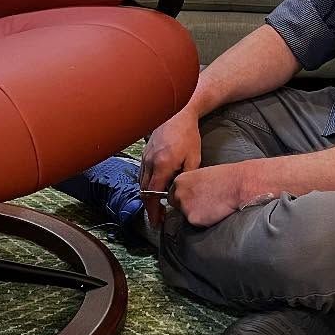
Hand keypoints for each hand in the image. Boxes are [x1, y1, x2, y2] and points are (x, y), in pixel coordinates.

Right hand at [140, 109, 201, 226]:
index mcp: (162, 165)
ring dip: (147, 196)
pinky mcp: (145, 153)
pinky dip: (146, 185)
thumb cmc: (187, 134)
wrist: (176, 113)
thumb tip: (182, 193)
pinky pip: (142, 174)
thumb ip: (188, 177)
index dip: (153, 210)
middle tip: (157, 218)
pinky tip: (155, 189)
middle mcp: (149, 163)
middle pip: (144, 191)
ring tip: (157, 206)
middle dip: (149, 207)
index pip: (153, 194)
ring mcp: (145, 157)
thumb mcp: (194, 158)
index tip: (156, 222)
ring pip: (141, 183)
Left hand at [169, 162, 275, 227]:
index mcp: (180, 180)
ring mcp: (185, 207)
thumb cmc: (226, 178)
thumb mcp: (203, 175)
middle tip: (204, 204)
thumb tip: (191, 194)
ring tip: (212, 206)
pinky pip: (197, 223)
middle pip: (177, 206)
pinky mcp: (193, 219)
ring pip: (187, 216)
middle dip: (188, 207)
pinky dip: (205, 221)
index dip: (184, 198)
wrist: (237, 185)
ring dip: (197, 214)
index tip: (193, 200)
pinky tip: (215, 211)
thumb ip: (192, 185)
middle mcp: (179, 193)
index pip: (173, 194)